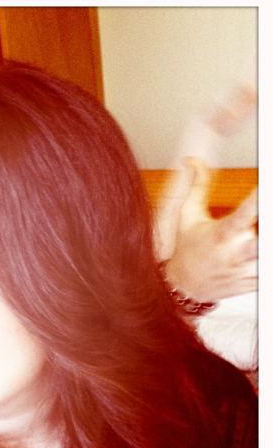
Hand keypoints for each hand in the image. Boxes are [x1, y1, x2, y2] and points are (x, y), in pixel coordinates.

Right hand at [161, 157, 256, 302]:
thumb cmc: (187, 248)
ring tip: (251, 239)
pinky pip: (269, 274)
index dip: (261, 197)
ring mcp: (247, 269)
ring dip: (262, 247)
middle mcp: (237, 251)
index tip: (265, 186)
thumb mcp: (187, 215)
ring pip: (268, 255)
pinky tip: (256, 256)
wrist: (184, 286)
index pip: (249, 210)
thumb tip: (194, 161)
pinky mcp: (254, 282)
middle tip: (259, 224)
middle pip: (266, 237)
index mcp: (223, 232)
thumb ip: (198, 185)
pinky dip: (265, 264)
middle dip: (267, 226)